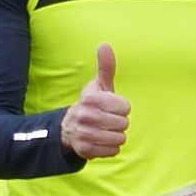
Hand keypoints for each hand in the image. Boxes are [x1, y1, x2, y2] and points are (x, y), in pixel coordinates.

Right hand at [59, 44, 130, 158]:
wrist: (70, 128)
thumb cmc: (93, 104)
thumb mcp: (99, 85)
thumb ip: (106, 67)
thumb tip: (105, 45)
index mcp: (91, 99)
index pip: (126, 108)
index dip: (121, 108)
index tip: (111, 107)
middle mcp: (86, 116)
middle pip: (124, 124)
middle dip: (119, 122)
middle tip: (107, 119)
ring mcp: (85, 134)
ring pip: (120, 138)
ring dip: (116, 136)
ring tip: (104, 130)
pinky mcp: (86, 150)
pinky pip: (114, 151)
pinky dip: (110, 148)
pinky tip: (101, 140)